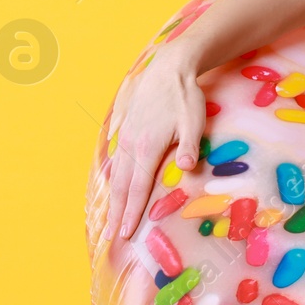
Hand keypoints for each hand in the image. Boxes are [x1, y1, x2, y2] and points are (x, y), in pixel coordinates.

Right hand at [102, 46, 206, 242]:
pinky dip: (115, 177)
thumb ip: (190, 146)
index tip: (125, 234)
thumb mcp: (193, 121)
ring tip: (110, 217)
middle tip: (112, 237)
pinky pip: (117, 159)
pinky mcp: (125, 128)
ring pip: (117, 173)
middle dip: (117, 213)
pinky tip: (115, 184)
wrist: (168, 67)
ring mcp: (125, 136)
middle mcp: (131, 145)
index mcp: (147, 147)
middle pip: (123, 186)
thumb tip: (187, 169)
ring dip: (114, 197)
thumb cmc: (185, 96)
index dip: (131, 213)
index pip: (138, 188)